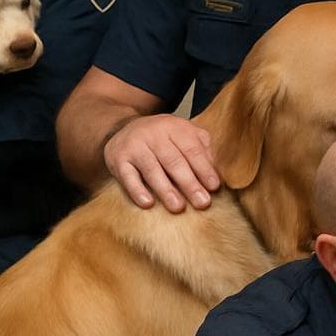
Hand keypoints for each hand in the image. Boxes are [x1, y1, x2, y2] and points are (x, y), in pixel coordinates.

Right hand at [103, 113, 220, 211]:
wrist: (122, 128)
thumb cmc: (162, 138)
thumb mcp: (184, 134)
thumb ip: (202, 149)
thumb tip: (218, 171)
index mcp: (175, 127)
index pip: (192, 149)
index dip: (204, 168)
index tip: (214, 187)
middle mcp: (154, 134)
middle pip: (174, 161)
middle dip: (189, 183)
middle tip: (202, 202)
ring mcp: (134, 146)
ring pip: (152, 169)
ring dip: (166, 190)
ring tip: (178, 207)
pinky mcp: (118, 159)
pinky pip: (128, 176)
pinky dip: (137, 190)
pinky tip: (148, 203)